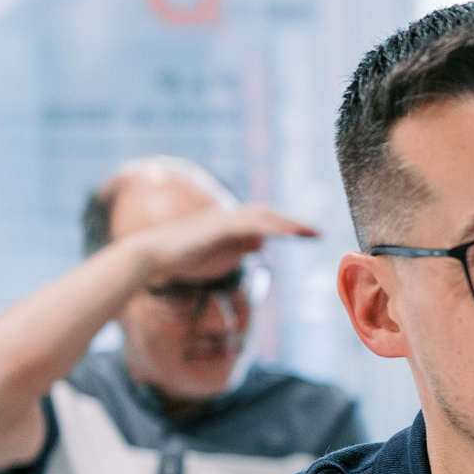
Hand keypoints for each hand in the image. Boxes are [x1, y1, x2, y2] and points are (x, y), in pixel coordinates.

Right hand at [127, 204, 316, 284]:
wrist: (155, 257)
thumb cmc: (187, 258)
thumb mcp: (223, 255)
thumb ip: (241, 247)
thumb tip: (261, 242)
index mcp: (232, 223)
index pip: (266, 221)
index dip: (288, 226)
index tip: (311, 235)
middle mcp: (230, 216)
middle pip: (268, 215)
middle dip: (294, 223)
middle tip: (318, 233)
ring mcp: (223, 219)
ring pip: (263, 217)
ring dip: (288, 224)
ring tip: (311, 233)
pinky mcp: (218, 227)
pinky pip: (250, 225)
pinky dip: (271, 228)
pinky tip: (288, 234)